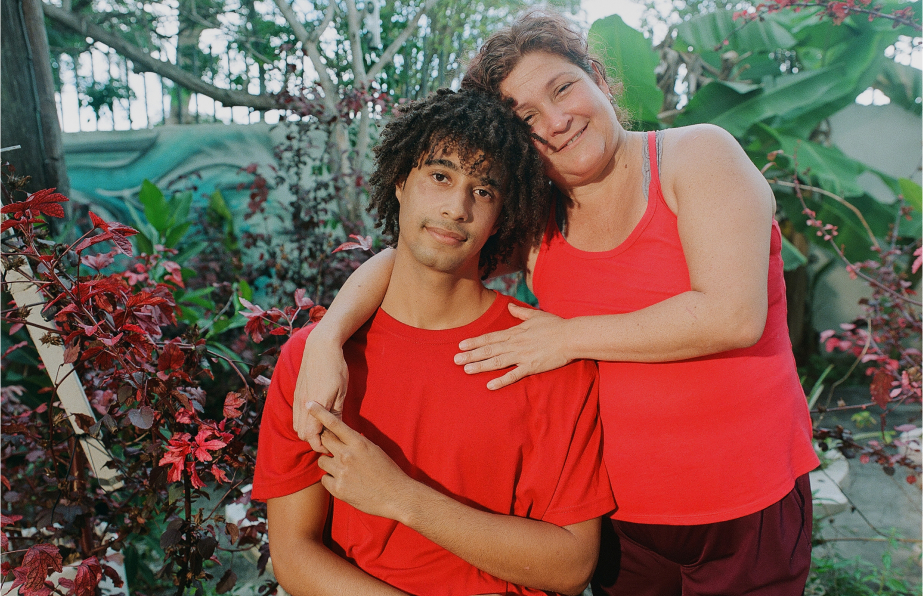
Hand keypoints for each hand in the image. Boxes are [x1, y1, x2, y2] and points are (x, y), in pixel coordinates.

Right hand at [293, 336, 348, 452]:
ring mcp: (297, 399)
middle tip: (329, 436)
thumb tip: (336, 430)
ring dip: (308, 430)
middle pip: (302, 434)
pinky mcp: (296, 394)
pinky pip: (296, 415)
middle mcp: (302, 405)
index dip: (320, 446)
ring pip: (297, 425)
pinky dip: (304, 421)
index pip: (311, 437)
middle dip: (314, 440)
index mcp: (315, 406)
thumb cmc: (335, 368)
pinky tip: (316, 416)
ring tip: (324, 426)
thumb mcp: (341, 391)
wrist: (320, 347)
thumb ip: (336, 413)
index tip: (331, 446)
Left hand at [308, 403, 414, 521]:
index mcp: (358, 443)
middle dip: (325, 441)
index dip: (319, 412)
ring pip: (322, 461)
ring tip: (343, 469)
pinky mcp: (338, 489)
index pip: (334, 423)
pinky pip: (324, 479)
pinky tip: (344, 482)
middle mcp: (347, 455)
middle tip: (332, 447)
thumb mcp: (374, 450)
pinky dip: (331, 480)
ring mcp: (341, 473)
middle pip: (323, 440)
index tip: (309, 404)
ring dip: (328, 463)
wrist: (396, 496)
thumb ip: (357, 443)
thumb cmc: (388, 471)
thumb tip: (344, 436)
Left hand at [454, 303, 571, 390]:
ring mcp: (522, 355)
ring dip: (481, 366)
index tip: (461, 345)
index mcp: (515, 332)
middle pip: (489, 349)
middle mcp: (515, 343)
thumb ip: (520, 312)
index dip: (475, 341)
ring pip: (497, 361)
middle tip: (455, 360)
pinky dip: (501, 380)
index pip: (490, 337)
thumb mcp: (536, 315)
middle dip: (471, 354)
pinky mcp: (532, 366)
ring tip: (466, 370)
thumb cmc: (555, 325)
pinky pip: (514, 375)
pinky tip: (490, 385)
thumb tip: (510, 307)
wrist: (571, 336)